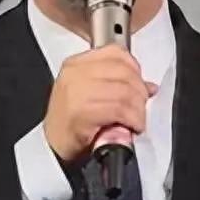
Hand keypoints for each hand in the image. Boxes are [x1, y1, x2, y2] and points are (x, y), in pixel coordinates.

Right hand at [43, 44, 157, 164]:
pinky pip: (120, 109)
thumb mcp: (90, 94)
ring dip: (138, 108)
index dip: (135, 69)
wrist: (53, 146)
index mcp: (75, 65)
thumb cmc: (71, 122)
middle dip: (140, 91)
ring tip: (137, 119)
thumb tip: (147, 86)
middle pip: (124, 72)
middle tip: (141, 106)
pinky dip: (133, 119)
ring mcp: (77, 92)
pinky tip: (133, 126)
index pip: (115, 53)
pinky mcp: (82, 112)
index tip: (139, 84)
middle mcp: (75, 74)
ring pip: (125, 91)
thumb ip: (117, 84)